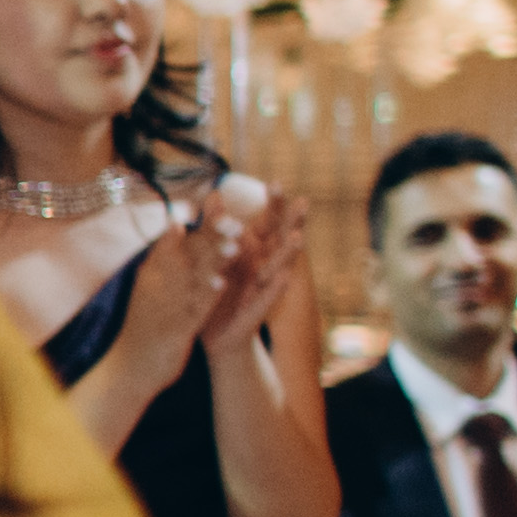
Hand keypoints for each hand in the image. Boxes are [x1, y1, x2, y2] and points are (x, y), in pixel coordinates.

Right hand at [106, 211, 220, 401]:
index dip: (200, 218)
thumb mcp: (148, 288)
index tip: (216, 197)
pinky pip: (193, 311)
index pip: (177, 238)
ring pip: (193, 280)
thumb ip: (163, 260)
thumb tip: (175, 231)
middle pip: (187, 254)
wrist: (127, 369)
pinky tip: (221, 286)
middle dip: (211, 234)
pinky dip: (206, 297)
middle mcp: (157, 285)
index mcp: (152, 272)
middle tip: (233, 216)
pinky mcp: (174, 330)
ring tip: (234, 245)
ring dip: (213, 261)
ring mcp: (165, 307)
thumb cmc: (142, 325)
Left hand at [192, 186, 307, 362]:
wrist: (212, 334)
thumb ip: (216, 225)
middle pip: (280, 240)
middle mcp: (262, 266)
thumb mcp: (213, 256)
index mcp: (252, 251)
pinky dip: (276, 288)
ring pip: (280, 267)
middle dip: (291, 222)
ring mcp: (263, 287)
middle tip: (304, 201)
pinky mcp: (257, 309)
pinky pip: (268, 298)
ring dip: (289, 253)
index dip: (273, 205)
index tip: (277, 181)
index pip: (266, 223)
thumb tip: (214, 192)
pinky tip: (285, 278)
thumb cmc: (218, 290)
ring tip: (298, 237)